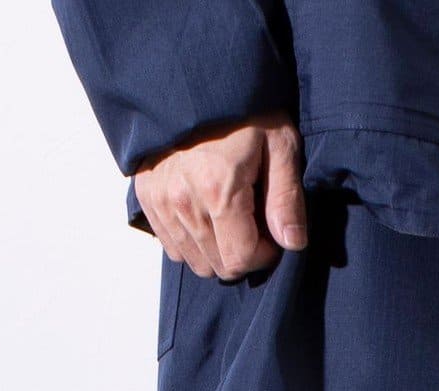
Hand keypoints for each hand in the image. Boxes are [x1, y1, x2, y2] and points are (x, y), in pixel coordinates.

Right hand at [135, 114, 306, 279]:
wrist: (194, 76)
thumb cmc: (243, 109)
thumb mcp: (280, 144)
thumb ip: (287, 199)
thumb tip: (291, 244)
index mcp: (218, 191)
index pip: (240, 260)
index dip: (264, 255)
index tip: (272, 233)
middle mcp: (183, 202)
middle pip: (217, 266)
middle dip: (242, 253)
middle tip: (253, 223)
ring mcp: (160, 200)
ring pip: (193, 260)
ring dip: (217, 250)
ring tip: (230, 216)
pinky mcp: (146, 196)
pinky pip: (170, 245)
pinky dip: (191, 240)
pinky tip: (205, 214)